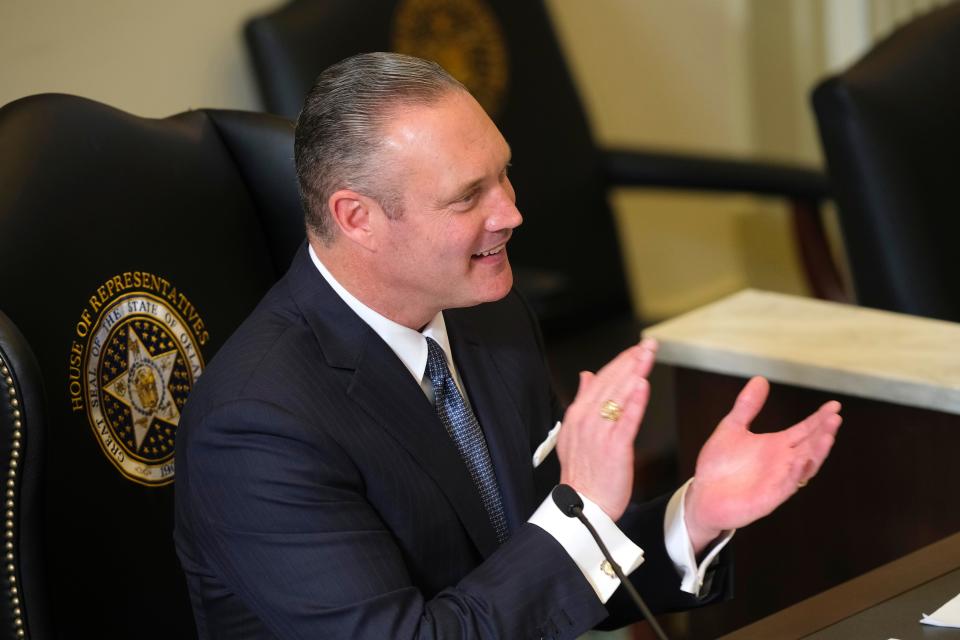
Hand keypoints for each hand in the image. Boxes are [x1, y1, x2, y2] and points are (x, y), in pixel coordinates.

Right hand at [557, 339, 657, 520]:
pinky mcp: (614, 447)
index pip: (601, 380)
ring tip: (648, 355)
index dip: (620, 362)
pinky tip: (643, 385)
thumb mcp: (573, 432)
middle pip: (612, 383)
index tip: (636, 349)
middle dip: (631, 361)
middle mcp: (586, 420)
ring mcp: (599, 433)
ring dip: (635, 372)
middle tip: (648, 345)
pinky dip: (635, 401)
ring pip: (619, 396)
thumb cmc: (583, 472)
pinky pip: (627, 420)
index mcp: (577, 414)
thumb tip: (586, 375)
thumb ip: (583, 400)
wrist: (582, 505)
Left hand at [683, 377, 841, 553]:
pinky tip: (802, 461)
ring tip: (828, 436)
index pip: (804, 430)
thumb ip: (747, 406)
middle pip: (810, 445)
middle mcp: (783, 462)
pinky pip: (787, 485)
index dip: (819, 419)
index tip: (834, 405)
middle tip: (835, 417)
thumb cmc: (719, 465)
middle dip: (824, 432)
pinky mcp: (769, 497)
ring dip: (817, 452)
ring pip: (805, 466)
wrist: (703, 495)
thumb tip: (760, 379)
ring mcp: (778, 480)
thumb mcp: (732, 428)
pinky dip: (795, 474)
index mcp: (776, 445)